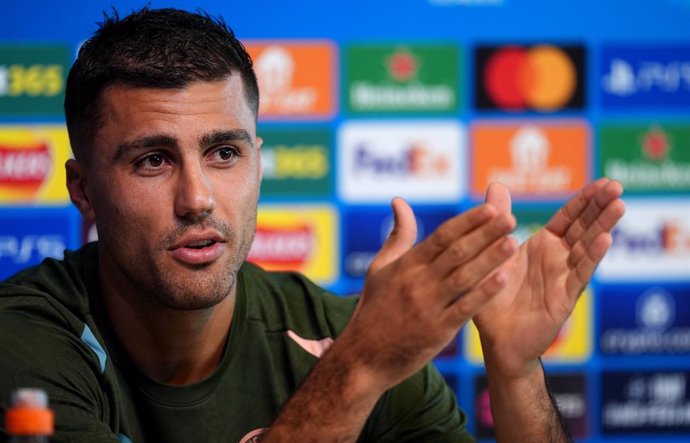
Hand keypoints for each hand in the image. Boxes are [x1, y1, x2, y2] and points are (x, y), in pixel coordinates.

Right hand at [340, 197, 517, 392]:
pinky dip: (484, 293)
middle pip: (457, 252)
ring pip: (465, 277)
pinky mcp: (437, 331)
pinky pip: (465, 308)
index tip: (490, 208)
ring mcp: (428, 306)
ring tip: (513, 242)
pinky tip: (504, 279)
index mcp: (406, 264)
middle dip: (486, 234)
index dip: (468, 221)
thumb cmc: (373, 308)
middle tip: (511, 218)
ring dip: (491, 259)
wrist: (363, 357)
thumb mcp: (379, 268)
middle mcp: (418, 281)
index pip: (442, 236)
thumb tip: (399, 201)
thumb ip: (397, 236)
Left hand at [474, 179, 624, 378]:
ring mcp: (564, 278)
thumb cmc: (493, 295)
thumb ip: (498, 219)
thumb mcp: (492, 252)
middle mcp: (558, 259)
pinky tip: (604, 239)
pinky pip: (579, 275)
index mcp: (543, 246)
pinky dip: (591, 257)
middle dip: (600, 206)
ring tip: (618, 205)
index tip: (604, 181)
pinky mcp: (563, 298)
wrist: (496, 338)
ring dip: (602, 226)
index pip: (569, 217)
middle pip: (584, 228)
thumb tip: (495, 183)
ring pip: (586, 248)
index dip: (586, 200)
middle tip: (618, 185)